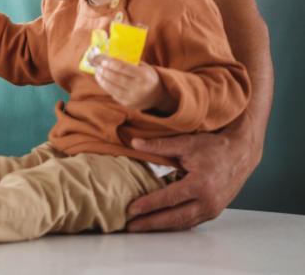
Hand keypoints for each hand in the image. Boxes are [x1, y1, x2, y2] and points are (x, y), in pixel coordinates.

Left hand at [92, 56, 172, 111]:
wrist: (156, 95)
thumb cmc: (146, 76)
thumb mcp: (143, 67)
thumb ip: (129, 62)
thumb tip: (108, 55)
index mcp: (144, 76)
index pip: (124, 68)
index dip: (111, 63)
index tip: (103, 59)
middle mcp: (139, 88)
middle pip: (116, 78)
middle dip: (104, 71)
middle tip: (97, 65)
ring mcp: (132, 98)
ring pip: (112, 88)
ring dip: (102, 79)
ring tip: (97, 72)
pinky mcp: (127, 104)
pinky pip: (112, 94)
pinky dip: (105, 86)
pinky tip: (101, 80)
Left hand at [127, 121, 261, 231]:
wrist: (241, 154)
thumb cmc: (214, 147)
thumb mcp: (186, 143)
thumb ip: (159, 145)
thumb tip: (134, 143)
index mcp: (201, 184)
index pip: (169, 198)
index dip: (148, 205)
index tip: (131, 209)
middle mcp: (208, 201)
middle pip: (174, 217)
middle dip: (150, 222)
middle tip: (130, 225)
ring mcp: (213, 209)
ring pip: (182, 223)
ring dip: (160, 227)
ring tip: (140, 227)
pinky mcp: (214, 212)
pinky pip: (190, 222)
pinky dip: (173, 225)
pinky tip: (159, 225)